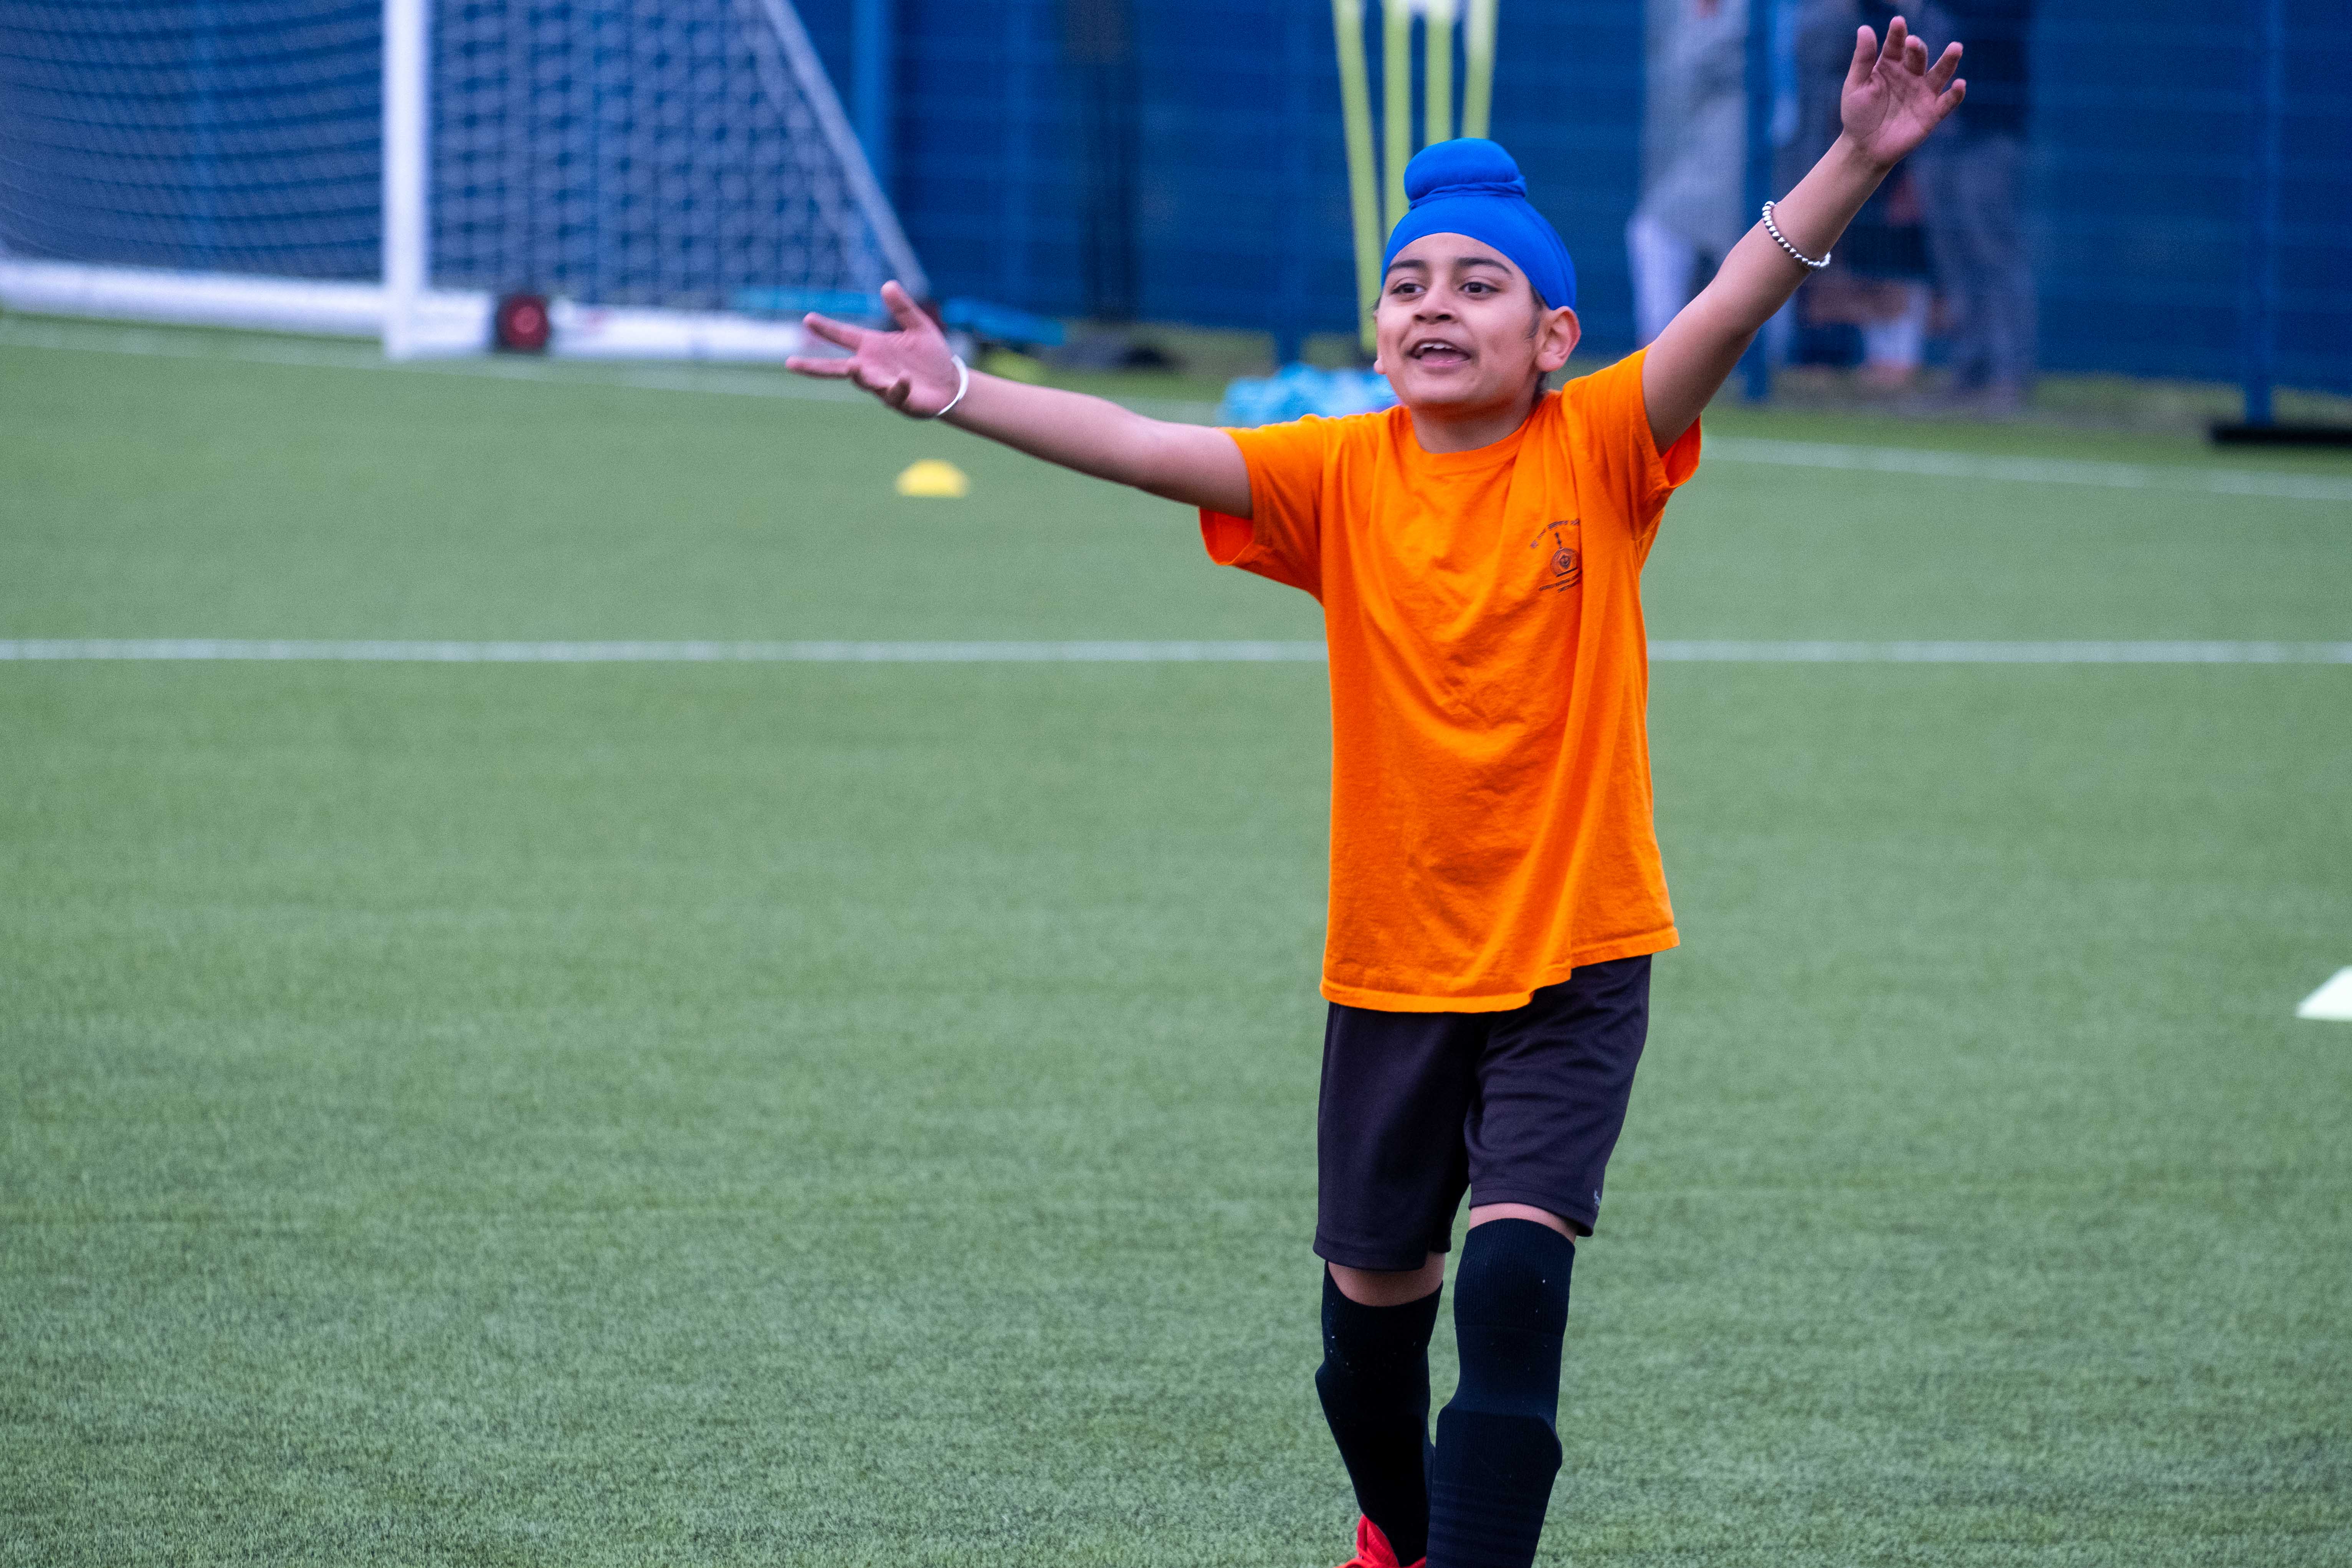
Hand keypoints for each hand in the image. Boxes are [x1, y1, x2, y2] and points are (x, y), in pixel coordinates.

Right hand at [784, 280, 961, 416]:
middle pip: (836, 368)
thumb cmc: (932, 356)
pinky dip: (898, 386)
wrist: (951, 385)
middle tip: (791, 364)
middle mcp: (872, 367)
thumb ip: (903, 308)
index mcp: (873, 347)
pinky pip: (894, 393)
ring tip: (853, 368)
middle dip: (814, 367)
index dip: (827, 329)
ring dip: (858, 375)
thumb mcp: (920, 327)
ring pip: (863, 381)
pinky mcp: (900, 400)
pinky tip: (904, 379)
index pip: (844, 336)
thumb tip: (888, 284)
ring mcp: (882, 385)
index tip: (807, 319)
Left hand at [1839, 16, 1963, 169]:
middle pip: (1918, 56)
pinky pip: (1947, 101)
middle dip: (1917, 48)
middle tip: (1912, 43)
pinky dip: (1955, 94)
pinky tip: (1960, 84)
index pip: (1896, 45)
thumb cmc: (1858, 115)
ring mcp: (1923, 92)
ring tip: (1956, 48)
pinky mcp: (1932, 113)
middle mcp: (1910, 74)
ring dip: (1949, 61)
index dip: (1897, 34)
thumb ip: (1862, 59)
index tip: (1897, 22)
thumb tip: (1865, 28)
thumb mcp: (1855, 86)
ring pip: (1940, 73)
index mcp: (1890, 65)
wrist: (1864, 148)